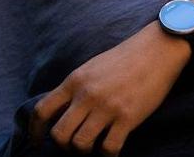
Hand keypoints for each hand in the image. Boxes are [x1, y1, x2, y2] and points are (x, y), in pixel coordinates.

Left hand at [30, 22, 190, 155]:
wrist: (159, 48)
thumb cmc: (126, 58)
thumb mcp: (92, 67)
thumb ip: (75, 88)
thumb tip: (60, 112)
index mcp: (75, 80)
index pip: (42, 111)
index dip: (35, 131)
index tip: (37, 142)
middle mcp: (87, 95)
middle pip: (59, 135)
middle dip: (63, 146)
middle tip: (74, 145)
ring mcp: (107, 107)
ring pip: (80, 145)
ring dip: (84, 151)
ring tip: (94, 145)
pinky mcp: (128, 117)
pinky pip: (108, 148)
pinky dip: (107, 154)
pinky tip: (112, 148)